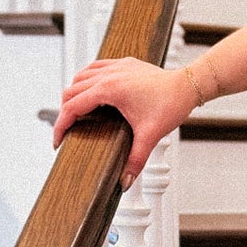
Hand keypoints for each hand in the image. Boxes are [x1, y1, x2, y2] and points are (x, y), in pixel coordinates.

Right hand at [52, 57, 192, 189]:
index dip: (60, 126)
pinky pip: (97, 66)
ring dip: (74, 92)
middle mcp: (109, 74)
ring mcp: (116, 66)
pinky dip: (88, 78)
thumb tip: (124, 182)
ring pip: (81, 75)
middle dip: (65, 111)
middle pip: (71, 91)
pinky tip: (92, 89)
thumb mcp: (150, 136)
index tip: (58, 141)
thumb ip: (135, 160)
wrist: (188, 85)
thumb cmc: (171, 104)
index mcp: (109, 89)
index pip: (72, 107)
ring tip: (76, 112)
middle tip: (67, 131)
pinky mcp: (125, 63)